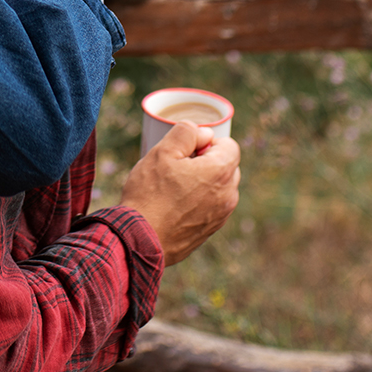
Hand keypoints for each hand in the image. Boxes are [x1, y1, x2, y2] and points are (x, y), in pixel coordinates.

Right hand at [120, 122, 240, 265]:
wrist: (141, 239)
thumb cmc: (150, 193)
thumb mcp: (162, 151)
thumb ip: (187, 132)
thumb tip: (205, 133)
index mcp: (220, 172)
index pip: (230, 145)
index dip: (207, 141)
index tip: (186, 150)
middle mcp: (228, 195)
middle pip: (226, 166)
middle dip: (206, 161)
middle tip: (178, 166)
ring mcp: (221, 216)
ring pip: (219, 187)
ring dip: (203, 181)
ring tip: (174, 186)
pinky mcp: (210, 230)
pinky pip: (211, 206)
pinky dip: (199, 200)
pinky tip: (175, 204)